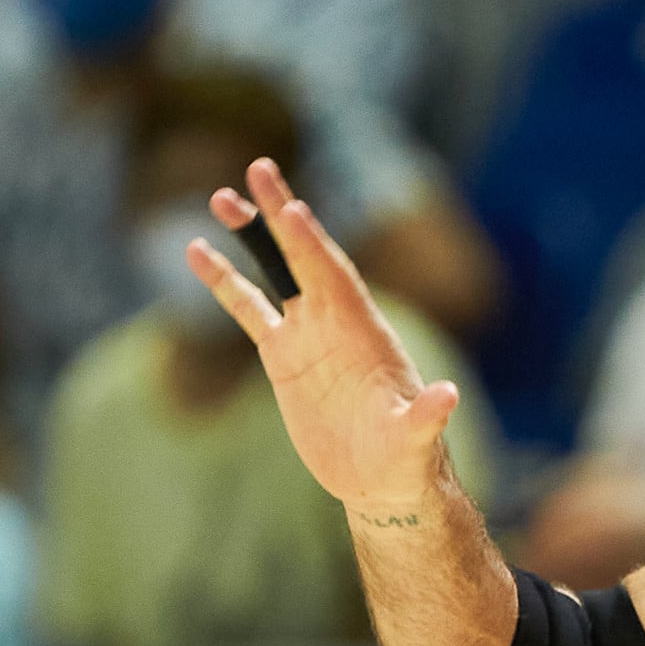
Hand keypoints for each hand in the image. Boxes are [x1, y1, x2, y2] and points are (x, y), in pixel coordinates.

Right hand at [188, 158, 462, 514]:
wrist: (382, 480)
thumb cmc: (405, 460)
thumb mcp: (416, 440)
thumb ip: (426, 418)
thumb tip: (446, 397)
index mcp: (366, 332)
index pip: (336, 278)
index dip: (315, 246)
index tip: (293, 208)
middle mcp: (337, 323)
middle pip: (305, 256)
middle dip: (282, 213)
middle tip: (259, 165)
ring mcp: (309, 335)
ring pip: (274, 273)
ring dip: (250, 235)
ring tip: (220, 196)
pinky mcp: (284, 357)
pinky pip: (249, 310)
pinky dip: (225, 281)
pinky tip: (198, 252)